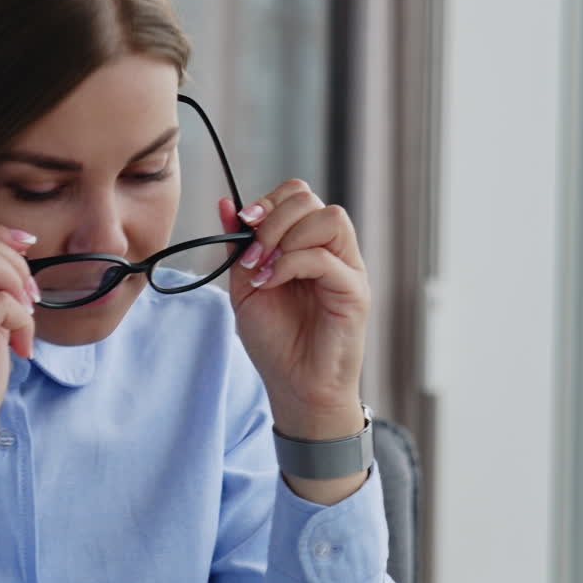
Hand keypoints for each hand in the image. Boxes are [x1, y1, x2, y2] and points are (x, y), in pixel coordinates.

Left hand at [218, 181, 368, 439]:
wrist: (295, 387)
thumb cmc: (276, 342)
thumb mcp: (246, 288)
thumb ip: (239, 247)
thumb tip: (227, 204)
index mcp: (308, 244)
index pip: (297, 194)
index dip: (268, 201)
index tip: (244, 222)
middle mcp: (332, 251)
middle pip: (310, 198)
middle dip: (272, 218)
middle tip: (252, 254)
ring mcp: (347, 269)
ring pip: (328, 218)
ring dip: (286, 236)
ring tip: (264, 268)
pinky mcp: (354, 291)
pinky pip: (325, 257)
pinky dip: (290, 264)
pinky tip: (271, 283)